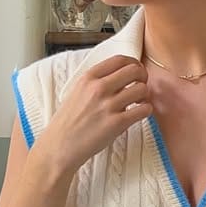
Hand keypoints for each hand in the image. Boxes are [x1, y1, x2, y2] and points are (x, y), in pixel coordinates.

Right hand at [37, 55, 151, 175]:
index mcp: (88, 77)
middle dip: (142, 77)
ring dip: (145, 95)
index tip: (134, 72)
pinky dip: (146, 110)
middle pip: (134, 70)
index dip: (133, 64)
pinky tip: (138, 114)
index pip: (120, 59)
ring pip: (142, 89)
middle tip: (139, 86)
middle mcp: (99, 88)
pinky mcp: (117, 123)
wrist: (59, 146)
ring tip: (138, 103)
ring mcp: (108, 105)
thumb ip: (95, 82)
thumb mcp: (76, 92)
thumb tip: (118, 76)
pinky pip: (144, 109)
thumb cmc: (67, 122)